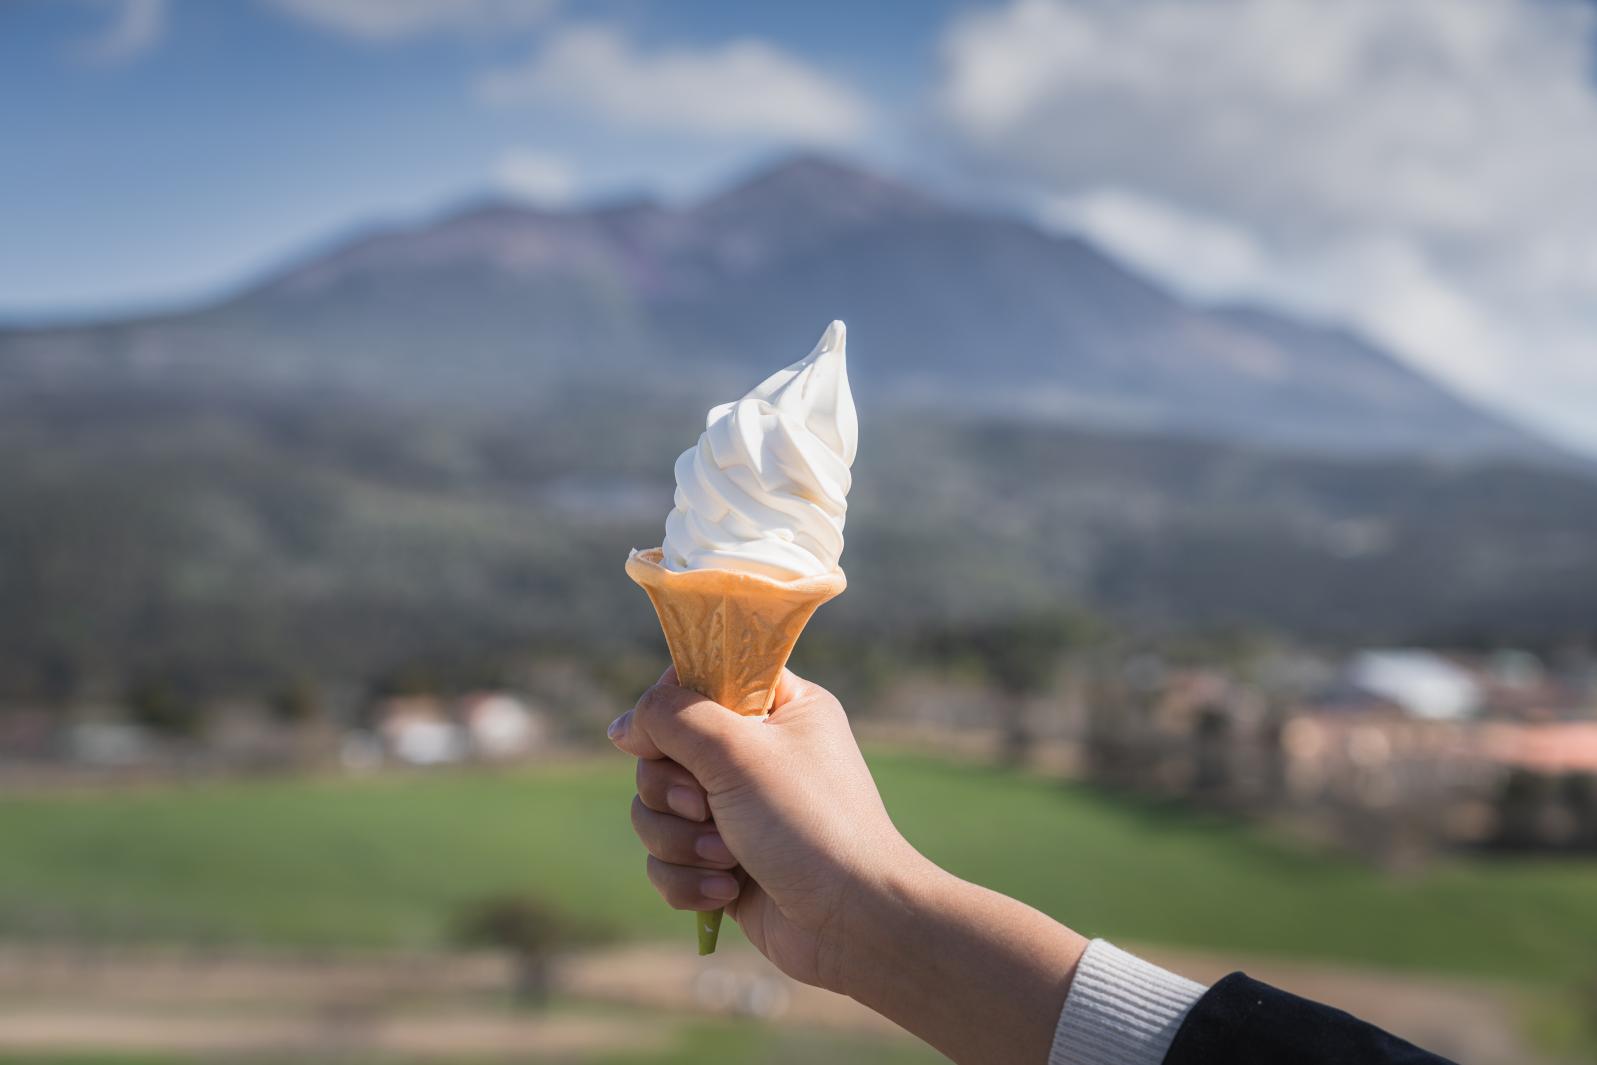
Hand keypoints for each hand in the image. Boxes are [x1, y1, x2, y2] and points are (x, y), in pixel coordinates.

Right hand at [607, 668, 923, 991]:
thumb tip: (622, 725)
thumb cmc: (807, 823)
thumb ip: (672, 719)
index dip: (672, 708)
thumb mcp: (738, 751)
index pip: (703, 680)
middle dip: (673, 791)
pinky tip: (726, 891)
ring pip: (657, 809)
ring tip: (726, 859)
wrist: (852, 922)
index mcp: (780, 707)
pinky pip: (667, 860)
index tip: (667, 736)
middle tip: (706, 807)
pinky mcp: (723, 863)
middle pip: (663, 752)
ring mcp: (738, 811)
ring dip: (680, 840)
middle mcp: (757, 754)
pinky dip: (688, 878)